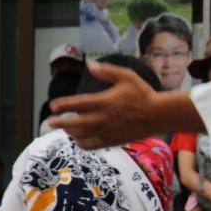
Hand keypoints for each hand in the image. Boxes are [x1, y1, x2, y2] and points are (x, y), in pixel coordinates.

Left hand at [48, 63, 177, 148]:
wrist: (160, 114)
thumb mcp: (127, 77)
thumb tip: (90, 65)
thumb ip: (107, 71)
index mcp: (106, 102)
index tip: (52, 106)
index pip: (78, 104)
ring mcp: (108, 132)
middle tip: (50, 122)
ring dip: (70, 132)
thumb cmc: (143, 94)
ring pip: (82, 136)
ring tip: (64, 128)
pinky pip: (92, 145)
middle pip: (76, 123)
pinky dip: (82, 143)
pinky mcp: (113, 141)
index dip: (63, 105)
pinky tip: (78, 139)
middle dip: (60, 123)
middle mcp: (104, 118)